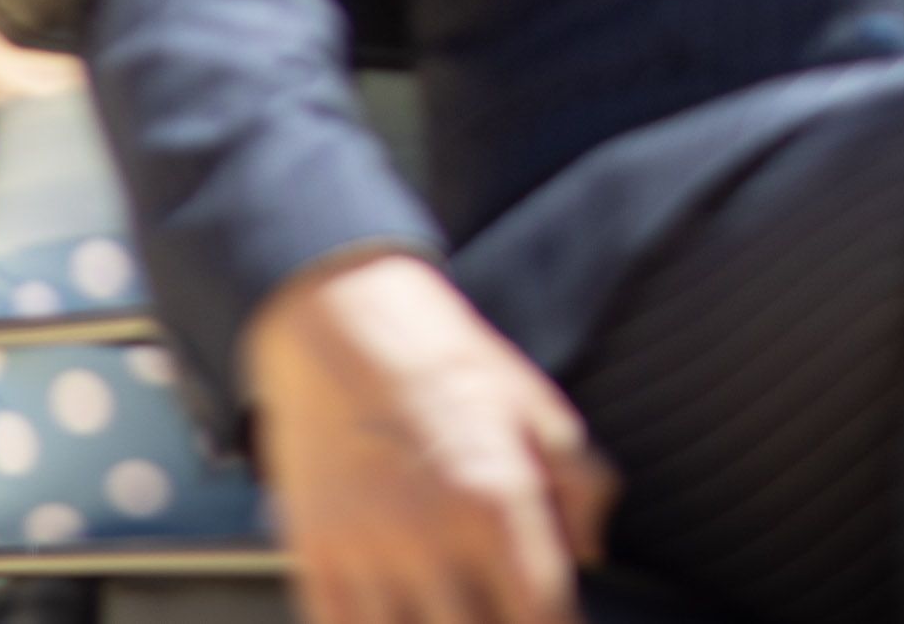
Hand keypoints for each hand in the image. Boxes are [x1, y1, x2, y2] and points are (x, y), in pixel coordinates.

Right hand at [243, 252, 616, 623]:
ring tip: (444, 613)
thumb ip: (582, 484)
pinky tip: (392, 618)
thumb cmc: (434, 352)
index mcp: (496, 502)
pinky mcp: (313, 549)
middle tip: (496, 611)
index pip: (542, 618)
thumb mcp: (531, 401)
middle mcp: (431, 538)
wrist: (332, 310)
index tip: (547, 620)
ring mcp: (366, 550)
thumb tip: (590, 552)